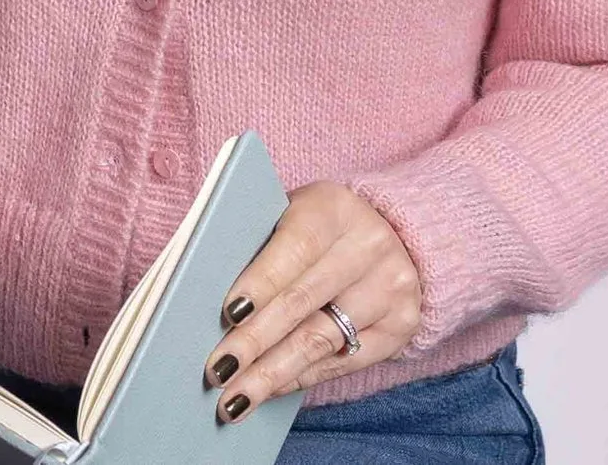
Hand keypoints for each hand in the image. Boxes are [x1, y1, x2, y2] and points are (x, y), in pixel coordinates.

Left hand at [206, 182, 422, 422]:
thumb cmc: (315, 228)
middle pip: (303, 301)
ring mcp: (391, 288)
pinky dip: (299, 378)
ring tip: (235, 398)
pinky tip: (269, 391)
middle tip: (216, 371)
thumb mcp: (290, 217)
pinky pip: (343, 362)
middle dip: (254, 341)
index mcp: (333, 208)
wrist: (389, 235)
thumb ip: (257, 246)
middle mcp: (370, 245)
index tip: (226, 315)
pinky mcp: (401, 325)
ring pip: (321, 339)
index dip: (261, 283)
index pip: (295, 247)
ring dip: (272, 374)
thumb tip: (206, 297)